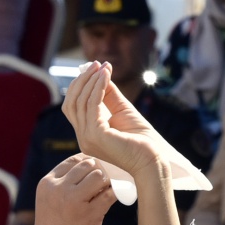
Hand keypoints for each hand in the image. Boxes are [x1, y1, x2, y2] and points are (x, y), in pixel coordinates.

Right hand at [33, 154, 114, 224]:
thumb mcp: (50, 200)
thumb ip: (65, 183)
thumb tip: (95, 166)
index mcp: (47, 183)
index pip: (73, 160)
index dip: (90, 161)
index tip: (100, 168)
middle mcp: (58, 189)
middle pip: (88, 165)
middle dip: (100, 171)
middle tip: (107, 181)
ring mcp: (73, 201)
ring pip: (99, 176)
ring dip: (108, 182)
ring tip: (109, 190)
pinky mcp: (89, 214)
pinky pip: (110, 194)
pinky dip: (118, 193)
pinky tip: (121, 195)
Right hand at [62, 62, 168, 177]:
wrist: (153, 160)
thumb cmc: (142, 140)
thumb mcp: (123, 111)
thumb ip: (110, 95)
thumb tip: (102, 73)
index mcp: (87, 134)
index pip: (73, 106)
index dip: (80, 85)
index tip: (95, 68)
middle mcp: (83, 138)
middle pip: (71, 102)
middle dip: (82, 80)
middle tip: (96, 64)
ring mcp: (87, 138)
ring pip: (80, 102)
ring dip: (91, 81)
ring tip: (103, 68)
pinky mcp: (96, 136)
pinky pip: (92, 105)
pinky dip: (98, 88)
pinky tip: (106, 77)